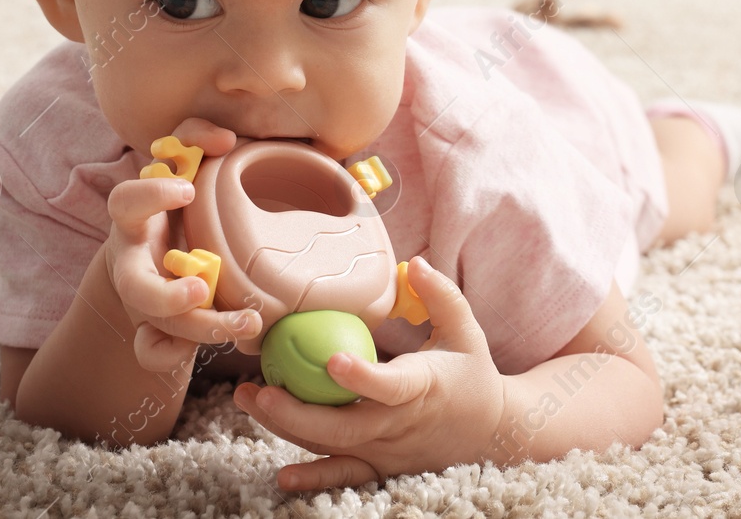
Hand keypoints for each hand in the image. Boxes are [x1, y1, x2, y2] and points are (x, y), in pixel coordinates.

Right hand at [104, 117, 260, 372]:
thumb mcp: (181, 163)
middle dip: (165, 296)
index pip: (125, 203)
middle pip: (133, 287)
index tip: (189, 189)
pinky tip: (214, 346)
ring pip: (154, 326)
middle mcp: (134, 261)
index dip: (151, 197)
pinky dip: (170, 354)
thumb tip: (223, 140)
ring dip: (199, 329)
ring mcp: (143, 297)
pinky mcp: (154, 326)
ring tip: (249, 323)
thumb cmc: (180, 198)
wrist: (159, 244)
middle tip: (202, 290)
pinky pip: (153, 351)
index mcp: (136, 219)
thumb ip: (195, 140)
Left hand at [233, 256, 505, 491]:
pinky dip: (314, 477)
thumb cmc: (472, 373)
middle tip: (259, 389)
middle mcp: (401, 425)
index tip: (332, 361)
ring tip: (248, 400)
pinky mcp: (381, 466)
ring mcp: (388, 450)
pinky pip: (344, 475)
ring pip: (333, 446)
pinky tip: (282, 475)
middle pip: (346, 426)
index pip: (390, 386)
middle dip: (299, 411)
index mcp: (423, 387)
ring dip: (288, 428)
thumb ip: (440, 296)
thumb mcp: (464, 330)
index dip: (362, 377)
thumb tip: (412, 263)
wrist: (493, 432)